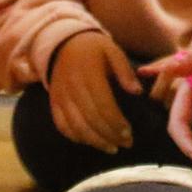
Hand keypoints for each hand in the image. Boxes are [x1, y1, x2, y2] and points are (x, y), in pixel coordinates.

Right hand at [48, 30, 140, 153]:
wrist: (63, 43)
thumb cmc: (93, 48)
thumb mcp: (112, 50)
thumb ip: (125, 71)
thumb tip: (137, 92)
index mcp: (89, 74)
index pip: (103, 106)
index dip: (116, 123)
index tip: (129, 134)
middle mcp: (72, 87)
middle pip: (91, 120)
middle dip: (110, 136)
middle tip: (126, 144)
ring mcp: (60, 96)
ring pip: (76, 126)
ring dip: (95, 141)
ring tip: (112, 148)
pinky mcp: (54, 102)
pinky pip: (62, 125)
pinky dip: (76, 137)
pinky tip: (91, 142)